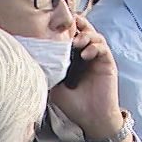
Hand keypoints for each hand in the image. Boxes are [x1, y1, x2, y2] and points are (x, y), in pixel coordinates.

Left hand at [49, 16, 123, 140]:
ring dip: (86, 35)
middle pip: (84, 30)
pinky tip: (86, 55)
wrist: (91, 118)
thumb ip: (49, 72)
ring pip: (95, 36)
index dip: (65, 28)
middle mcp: (87, 56)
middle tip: (69, 25)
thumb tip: (34, 59)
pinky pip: (103, 48)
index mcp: (74, 59)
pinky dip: (95, 47)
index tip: (55, 24)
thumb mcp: (54, 86)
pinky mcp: (108, 63)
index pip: (71, 36)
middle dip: (77, 24)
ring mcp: (98, 59)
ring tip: (76, 43)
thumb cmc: (74, 104)